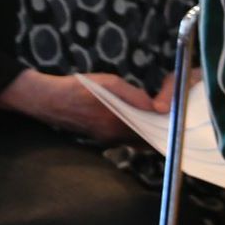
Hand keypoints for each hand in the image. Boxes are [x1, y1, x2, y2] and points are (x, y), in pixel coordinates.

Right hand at [0, 69, 159, 141]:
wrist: (46, 100)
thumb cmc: (78, 88)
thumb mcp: (108, 83)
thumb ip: (133, 96)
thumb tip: (154, 106)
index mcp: (115, 124)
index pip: (148, 134)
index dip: (164, 129)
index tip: (177, 122)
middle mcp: (112, 136)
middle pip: (144, 140)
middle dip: (159, 132)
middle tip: (173, 121)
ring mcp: (105, 139)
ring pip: (135, 140)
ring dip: (148, 132)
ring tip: (160, 119)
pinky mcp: (100, 136)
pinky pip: (124, 138)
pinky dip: (135, 131)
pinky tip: (141, 120)